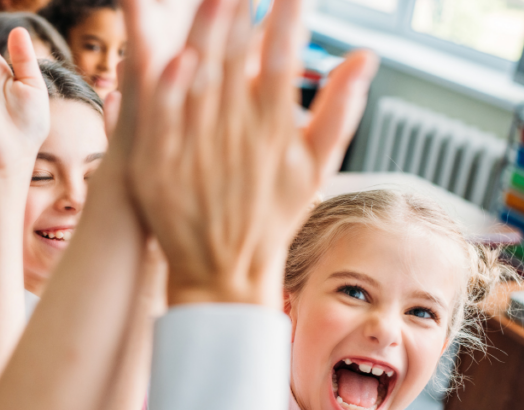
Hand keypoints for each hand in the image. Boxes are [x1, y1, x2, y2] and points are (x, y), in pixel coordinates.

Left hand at [127, 0, 377, 307]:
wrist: (221, 271)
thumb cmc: (270, 216)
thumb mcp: (313, 169)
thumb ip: (341, 111)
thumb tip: (365, 58)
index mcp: (274, 132)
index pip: (282, 62)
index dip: (287, 20)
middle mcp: (235, 137)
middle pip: (235, 62)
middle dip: (238, 13)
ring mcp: (194, 151)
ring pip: (198, 82)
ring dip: (204, 36)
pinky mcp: (158, 167)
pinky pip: (161, 121)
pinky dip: (168, 90)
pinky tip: (173, 56)